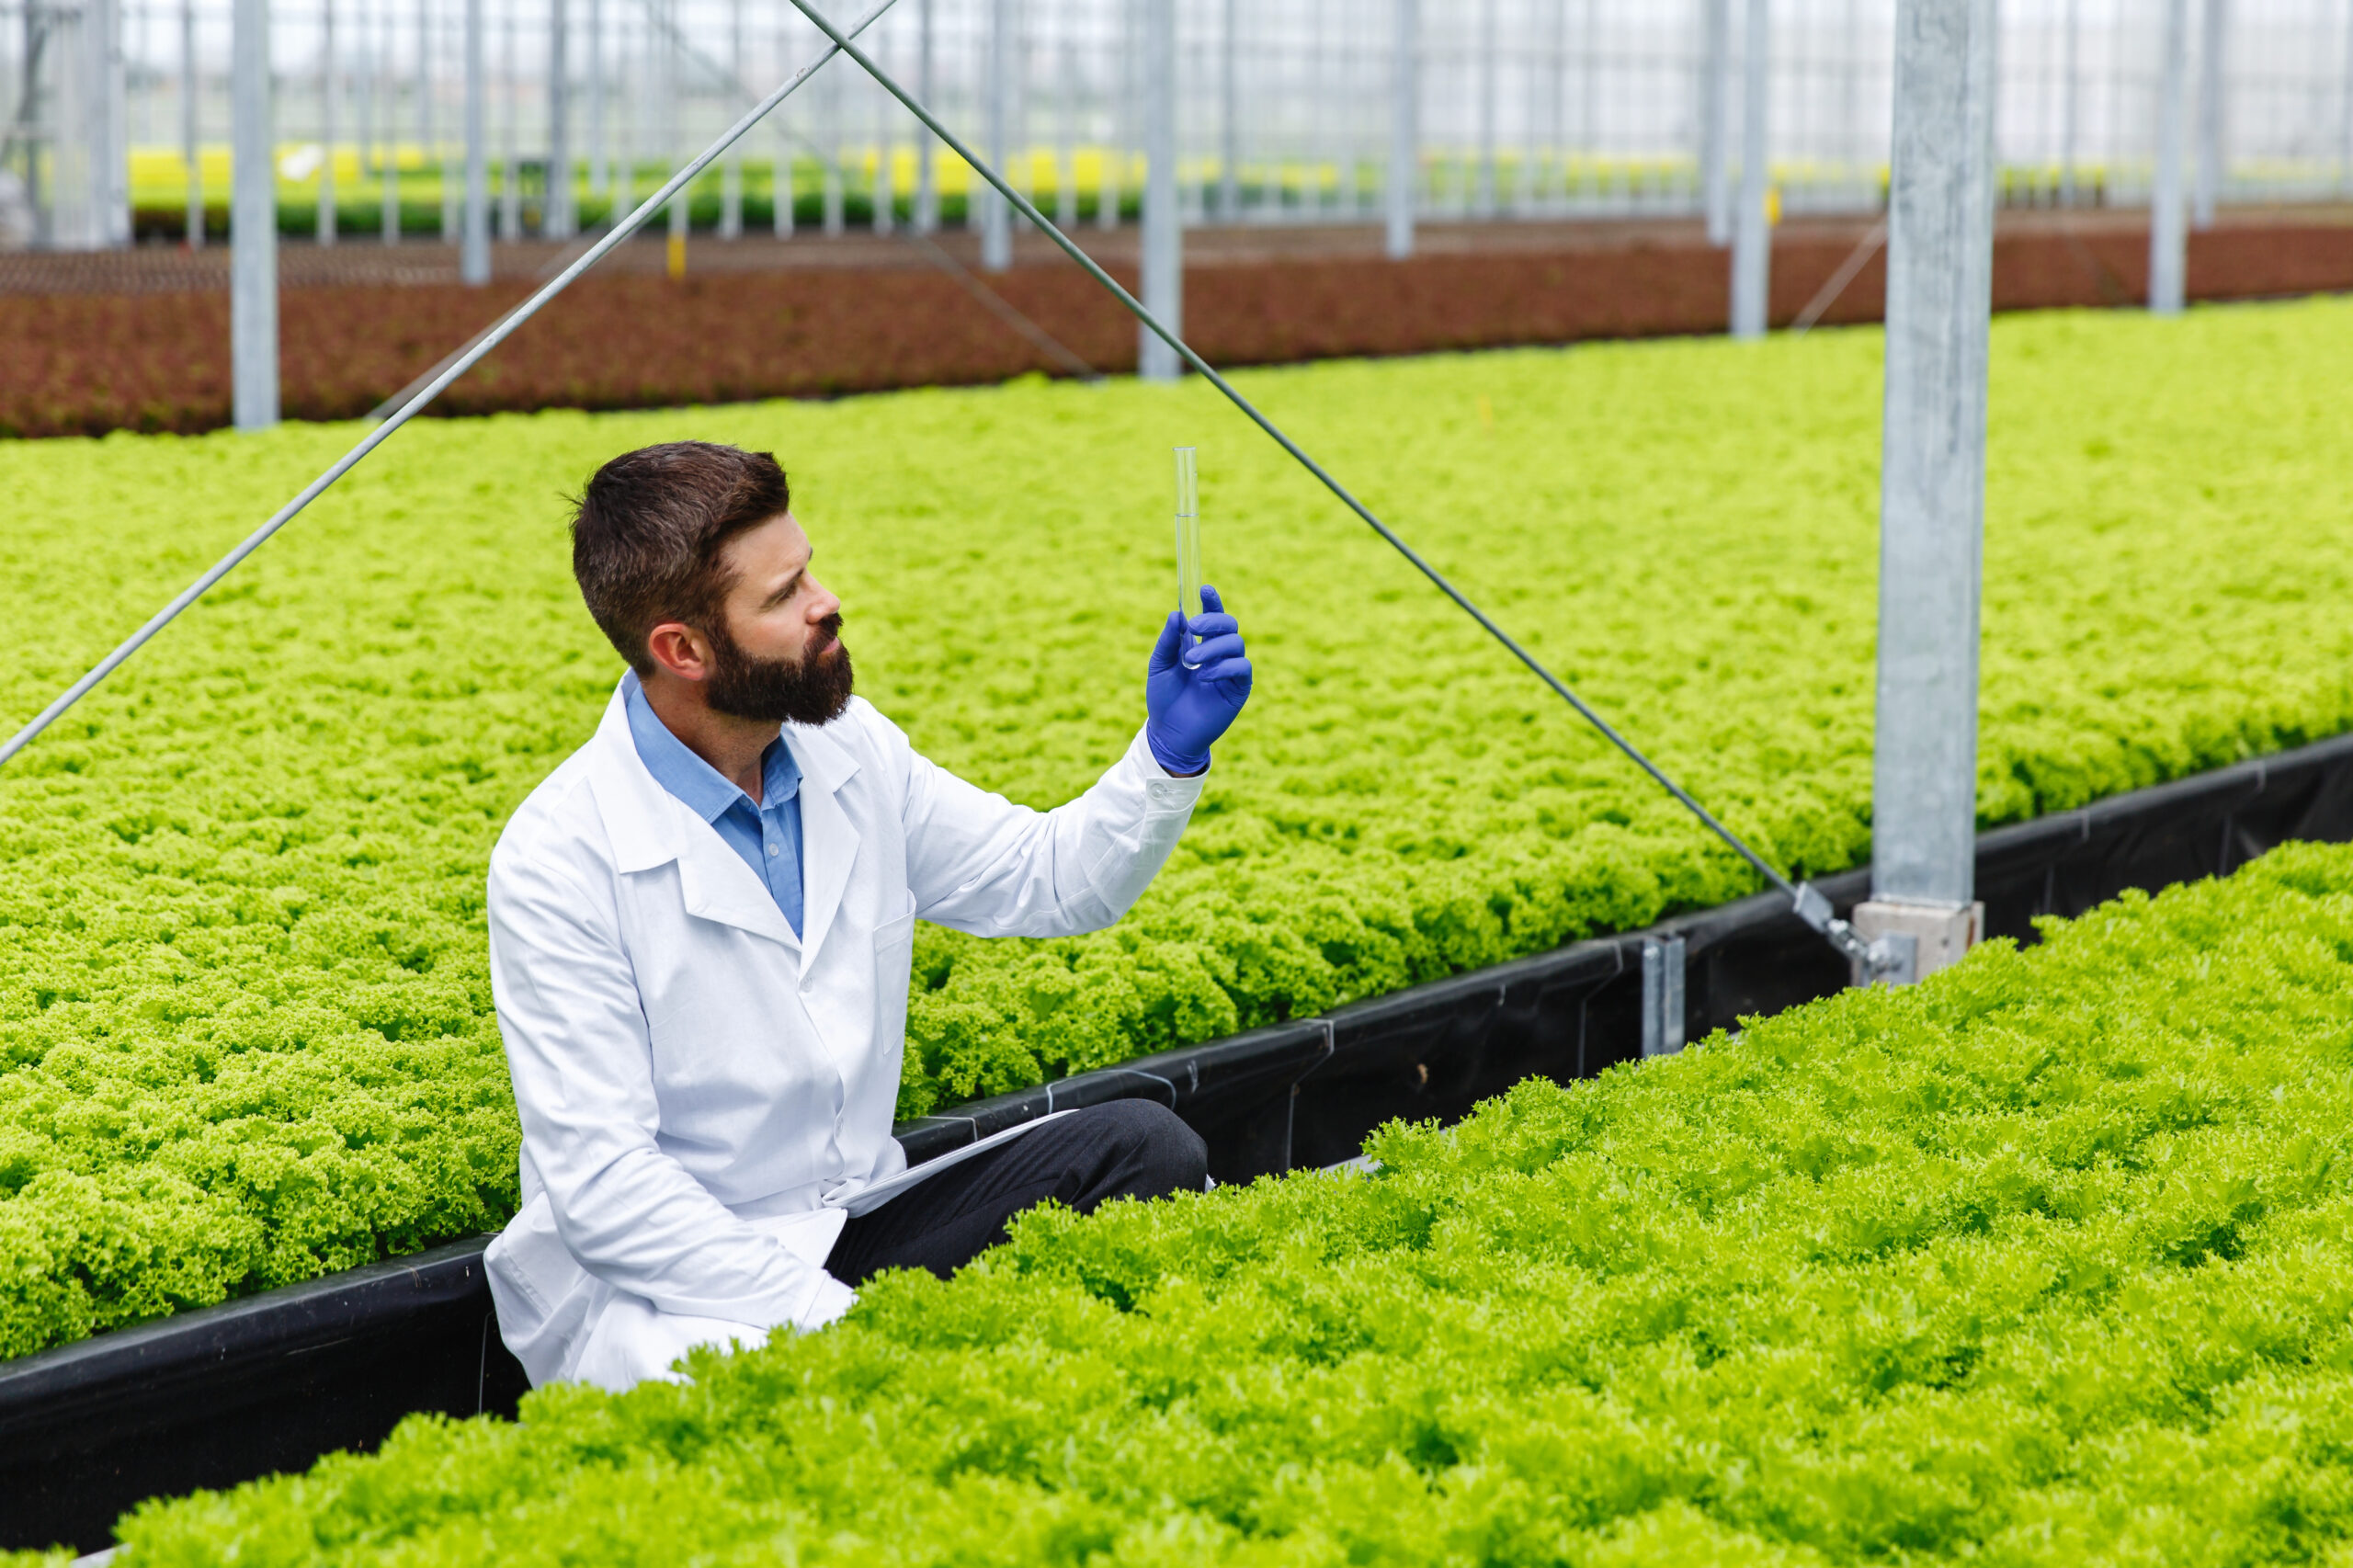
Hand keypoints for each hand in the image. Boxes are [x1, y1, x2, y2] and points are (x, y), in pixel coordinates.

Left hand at [1145, 585, 1251, 776]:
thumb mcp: (1159, 665)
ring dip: (1212, 647)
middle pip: (1230, 624)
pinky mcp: (1239, 689)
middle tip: (1193, 628)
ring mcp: (1231, 671)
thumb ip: (1168, 640)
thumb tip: (1176, 613)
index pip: (1213, 616)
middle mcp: (1220, 653)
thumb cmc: (1164, 698)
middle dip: (1212, 620)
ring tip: (1191, 662)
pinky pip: (1242, 668)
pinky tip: (1204, 676)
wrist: (1168, 732)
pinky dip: (1223, 667)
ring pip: (1236, 643)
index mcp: (1202, 644)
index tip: (1204, 588)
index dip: (1212, 601)